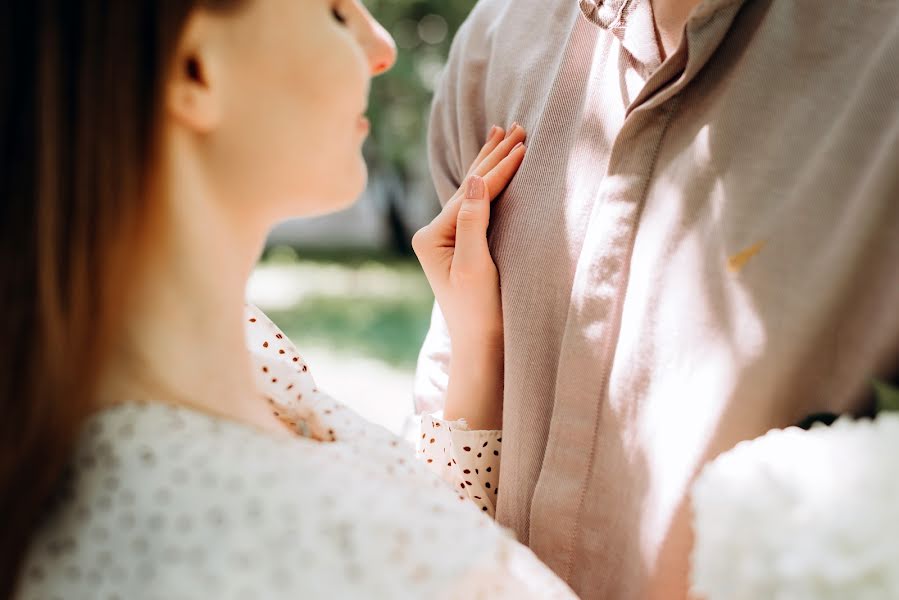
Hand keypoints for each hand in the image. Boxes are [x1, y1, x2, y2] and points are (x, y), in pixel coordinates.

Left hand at [412, 123, 526, 427]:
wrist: (480, 344)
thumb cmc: (479, 311)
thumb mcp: (476, 266)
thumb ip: (473, 221)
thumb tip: (472, 179)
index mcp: (431, 236)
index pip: (470, 194)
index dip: (498, 169)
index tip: (523, 144)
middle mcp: (433, 233)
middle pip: (468, 186)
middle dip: (493, 157)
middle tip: (517, 126)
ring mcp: (445, 238)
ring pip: (471, 192)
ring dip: (490, 163)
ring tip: (503, 133)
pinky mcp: (460, 244)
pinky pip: (475, 205)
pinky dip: (488, 183)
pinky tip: (491, 168)